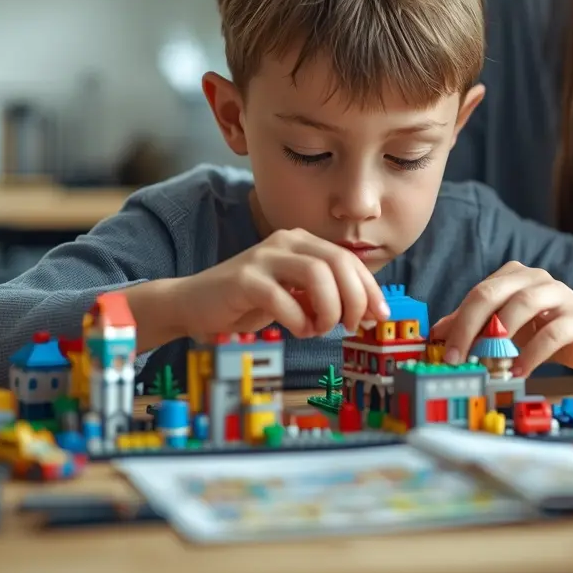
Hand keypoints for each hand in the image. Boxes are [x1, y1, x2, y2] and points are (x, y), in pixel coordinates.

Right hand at [153, 228, 389, 339]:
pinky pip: (284, 298)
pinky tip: (297, 330)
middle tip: (350, 326)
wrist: (194, 304)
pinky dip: (299, 321)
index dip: (369, 288)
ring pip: (317, 274)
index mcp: (302, 242)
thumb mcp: (295, 296)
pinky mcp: (244, 280)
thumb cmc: (249, 302)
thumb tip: (365, 312)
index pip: (348, 259)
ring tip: (319, 329)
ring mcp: (264, 258)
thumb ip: (324, 295)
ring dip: (328, 308)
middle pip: (338, 262)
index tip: (378, 316)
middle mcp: (285, 242)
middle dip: (354, 299)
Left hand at [431, 261, 572, 376]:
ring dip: (501, 337)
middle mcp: (535, 278)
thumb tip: (437, 335)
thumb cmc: (542, 329)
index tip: (447, 354)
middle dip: (471, 326)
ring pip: (524, 305)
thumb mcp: (504, 327)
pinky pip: (553, 333)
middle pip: (494, 293)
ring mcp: (560, 294)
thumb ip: (473, 326)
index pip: (478, 293)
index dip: (458, 322)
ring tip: (488, 365)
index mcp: (513, 275)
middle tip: (459, 359)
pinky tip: (519, 372)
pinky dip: (532, 354)